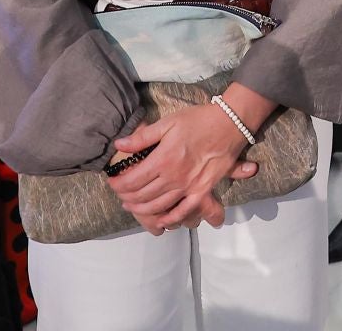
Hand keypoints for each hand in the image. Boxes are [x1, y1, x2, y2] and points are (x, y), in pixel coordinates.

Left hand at [108, 102, 258, 232]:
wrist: (229, 123)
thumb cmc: (199, 120)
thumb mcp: (168, 123)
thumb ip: (142, 137)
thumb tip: (119, 145)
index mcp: (162, 159)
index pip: (132, 180)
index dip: (118, 184)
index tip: (112, 182)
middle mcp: (173, 177)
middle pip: (142, 195)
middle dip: (127, 197)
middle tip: (120, 195)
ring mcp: (188, 186)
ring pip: (159, 205)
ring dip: (141, 209)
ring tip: (132, 206)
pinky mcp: (202, 190)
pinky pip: (184, 210)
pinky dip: (171, 218)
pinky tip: (162, 220)